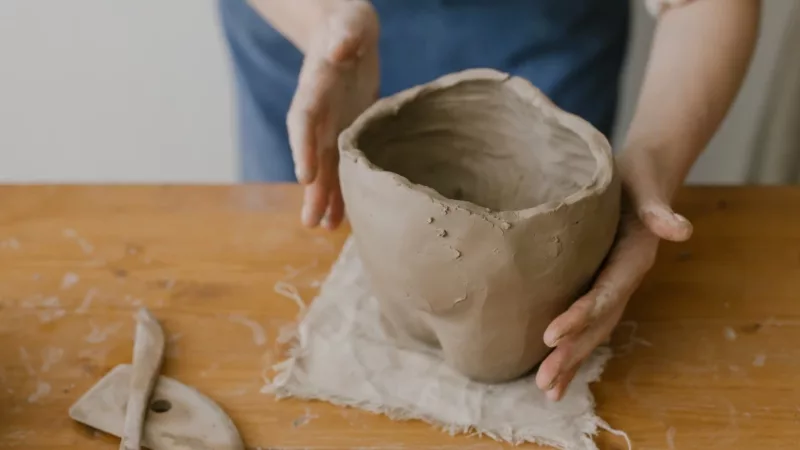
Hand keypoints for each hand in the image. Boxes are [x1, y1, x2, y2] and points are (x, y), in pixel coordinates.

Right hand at [286, 0, 379, 229]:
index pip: (304, 119)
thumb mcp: (349, 23)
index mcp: (315, 86)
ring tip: (325, 228)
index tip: (305, 176)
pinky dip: (343, 187)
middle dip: (313, 188)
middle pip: (312, 153)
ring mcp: (331, 124)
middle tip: (311, 222)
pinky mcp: (346, 130)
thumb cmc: (348, 24)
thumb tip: (340, 50)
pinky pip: (343, 163)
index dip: (303, 148)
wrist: (345, 31)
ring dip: (326, 197)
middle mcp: (319, 112)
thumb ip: (345, 35)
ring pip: (326, 166)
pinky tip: (345, 215)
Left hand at [535, 150, 693, 400]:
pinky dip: (572, 345)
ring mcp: (612, 286)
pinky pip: (588, 321)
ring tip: (547, 390)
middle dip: (572, 354)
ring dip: (572, 360)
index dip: (581, 315)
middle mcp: (624, 279)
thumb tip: (680, 229)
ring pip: (594, 331)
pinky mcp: (599, 285)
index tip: (551, 335)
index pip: (605, 294)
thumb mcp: (645, 184)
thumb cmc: (638, 177)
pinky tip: (551, 366)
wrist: (644, 176)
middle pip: (598, 324)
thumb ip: (658, 207)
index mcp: (632, 259)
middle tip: (545, 381)